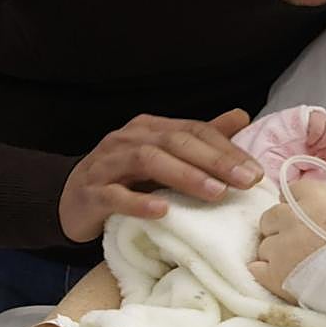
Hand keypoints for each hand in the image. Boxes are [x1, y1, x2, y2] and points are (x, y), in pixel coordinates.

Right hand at [59, 108, 264, 241]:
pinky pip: (115, 195)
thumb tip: (241, 116)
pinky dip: (139, 202)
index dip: (226, 149)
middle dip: (214, 161)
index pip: (193, 130)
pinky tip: (163, 210)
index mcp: (149, 128)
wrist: (70, 201)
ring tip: (215, 193)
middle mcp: (128, 139)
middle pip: (175, 142)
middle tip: (245, 182)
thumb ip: (201, 138)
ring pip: (147, 161)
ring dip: (185, 176)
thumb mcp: (164, 158)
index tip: (255, 171)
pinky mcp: (91, 194)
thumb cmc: (125, 180)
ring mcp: (106, 164)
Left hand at [249, 177, 325, 301]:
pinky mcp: (275, 275)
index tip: (305, 215)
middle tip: (300, 240)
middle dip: (281, 227)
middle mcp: (291, 218)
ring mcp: (280, 248)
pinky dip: (266, 272)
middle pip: (270, 217)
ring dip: (277, 253)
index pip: (290, 191)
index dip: (297, 204)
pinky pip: (257, 269)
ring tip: (299, 264)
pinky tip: (282, 276)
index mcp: (314, 197)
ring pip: (265, 245)